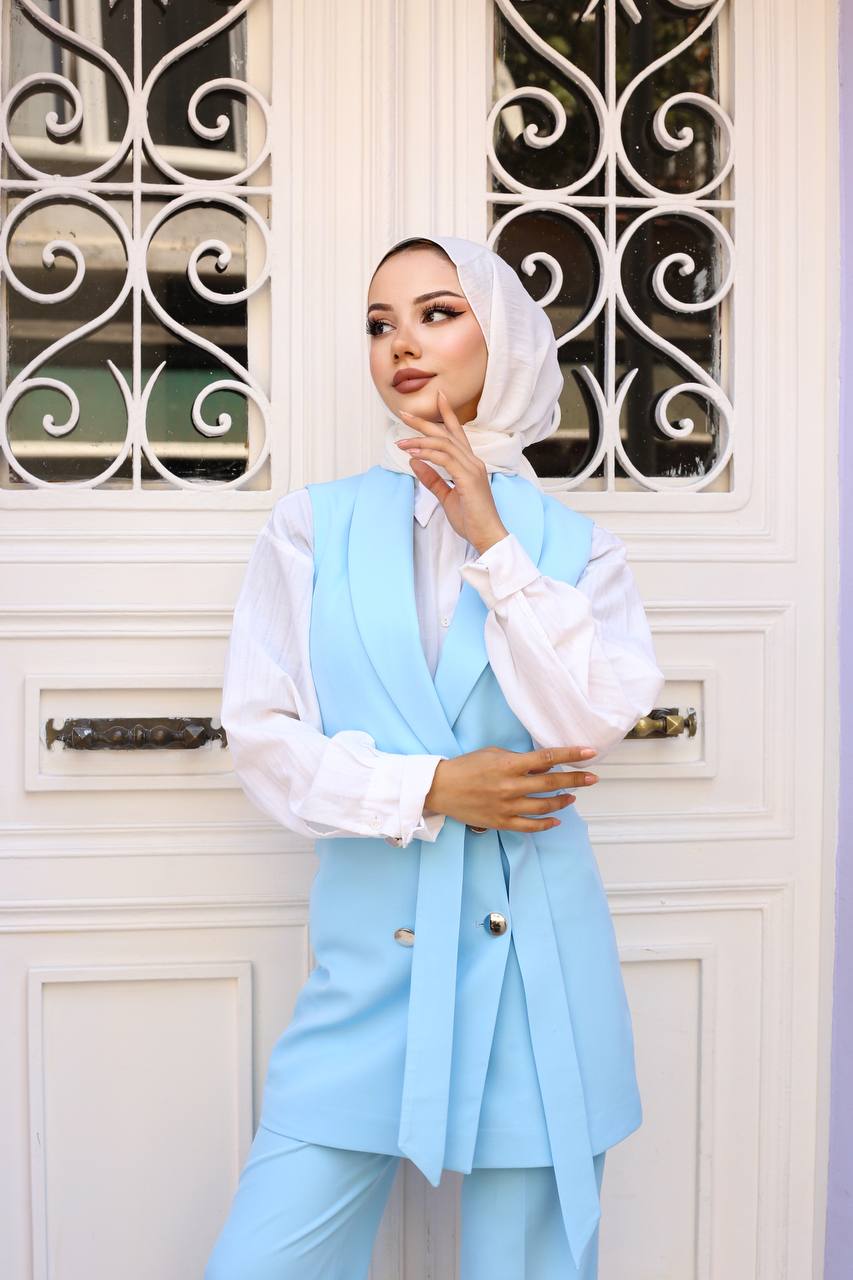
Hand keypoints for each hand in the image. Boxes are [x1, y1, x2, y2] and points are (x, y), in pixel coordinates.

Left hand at [396, 389, 509, 554]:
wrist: (487, 535)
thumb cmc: (470, 519)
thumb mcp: (446, 496)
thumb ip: (432, 478)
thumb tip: (415, 461)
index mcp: (470, 464)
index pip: (457, 434)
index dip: (447, 414)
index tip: (438, 398)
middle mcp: (473, 461)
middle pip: (447, 434)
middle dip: (424, 422)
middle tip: (403, 413)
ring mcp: (472, 468)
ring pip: (443, 444)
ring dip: (419, 440)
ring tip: (400, 442)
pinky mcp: (468, 478)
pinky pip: (444, 459)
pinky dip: (427, 454)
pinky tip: (413, 453)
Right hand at [424, 745, 599, 832]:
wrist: (441, 788)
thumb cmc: (466, 766)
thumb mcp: (493, 753)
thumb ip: (519, 759)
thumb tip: (544, 765)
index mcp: (509, 765)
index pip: (547, 758)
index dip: (571, 755)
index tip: (589, 752)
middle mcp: (511, 786)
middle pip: (552, 784)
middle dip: (576, 780)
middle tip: (592, 778)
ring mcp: (507, 807)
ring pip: (544, 807)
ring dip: (562, 801)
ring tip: (573, 797)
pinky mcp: (501, 822)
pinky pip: (529, 826)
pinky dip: (545, 824)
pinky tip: (557, 820)